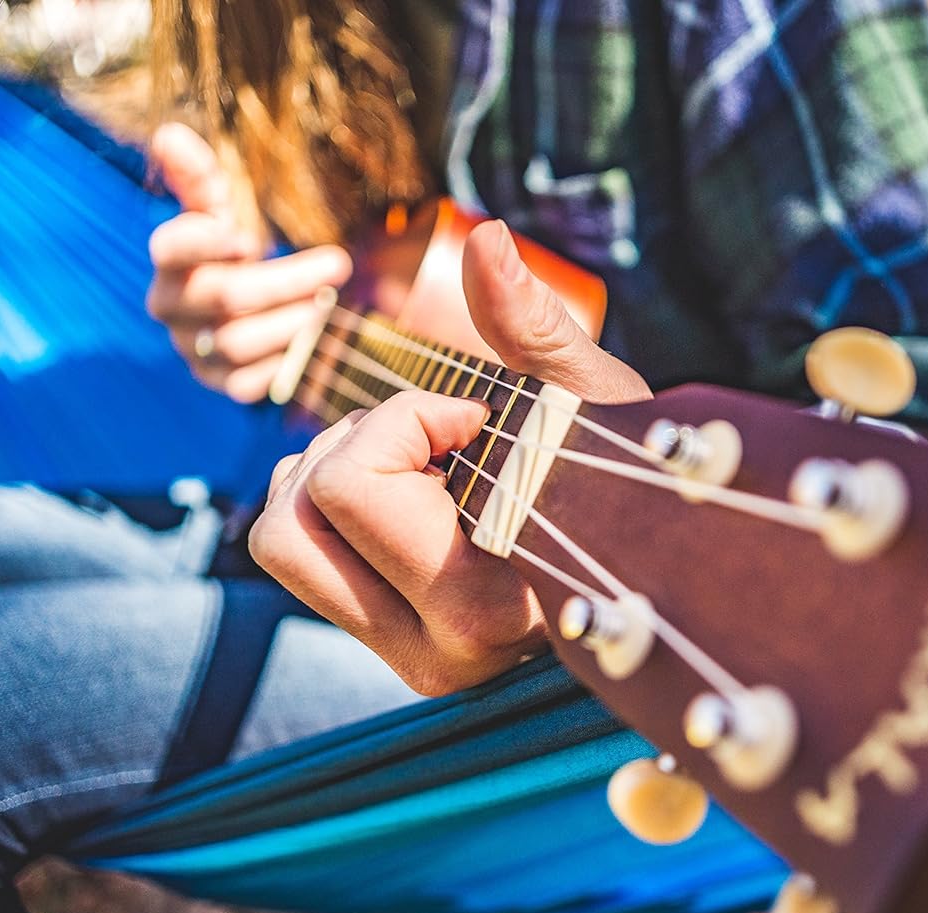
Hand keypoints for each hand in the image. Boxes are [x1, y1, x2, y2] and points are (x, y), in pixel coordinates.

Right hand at [144, 123, 353, 401]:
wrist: (238, 310)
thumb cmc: (230, 251)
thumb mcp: (219, 209)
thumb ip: (199, 176)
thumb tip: (169, 132)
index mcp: (170, 260)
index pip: (171, 248)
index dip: (203, 242)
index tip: (247, 237)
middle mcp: (172, 307)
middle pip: (225, 295)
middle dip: (287, 280)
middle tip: (339, 265)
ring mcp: (193, 349)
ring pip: (239, 342)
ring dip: (293, 322)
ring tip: (330, 305)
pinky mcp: (219, 383)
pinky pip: (249, 383)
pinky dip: (284, 363)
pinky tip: (313, 342)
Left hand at [250, 220, 649, 694]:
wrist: (650, 555)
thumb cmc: (629, 472)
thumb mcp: (593, 398)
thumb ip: (534, 324)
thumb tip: (485, 241)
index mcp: (485, 607)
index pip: (353, 488)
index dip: (407, 419)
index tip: (481, 420)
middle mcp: (434, 655)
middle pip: (290, 520)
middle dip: (352, 446)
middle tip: (432, 435)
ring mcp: (404, 654)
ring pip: (277, 537)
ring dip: (331, 471)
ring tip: (421, 461)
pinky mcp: (383, 638)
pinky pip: (294, 549)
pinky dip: (328, 495)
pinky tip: (409, 491)